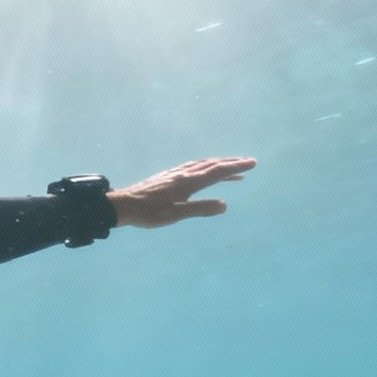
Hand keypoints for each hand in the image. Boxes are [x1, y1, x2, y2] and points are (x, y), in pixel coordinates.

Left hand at [106, 157, 255, 229]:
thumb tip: (225, 205)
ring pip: (202, 164)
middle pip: (212, 164)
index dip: (236, 167)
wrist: (123, 205)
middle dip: (231, 163)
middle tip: (249, 162)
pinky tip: (204, 171)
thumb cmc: (149, 213)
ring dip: (219, 164)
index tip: (252, 163)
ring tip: (233, 168)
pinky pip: (192, 167)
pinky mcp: (168, 176)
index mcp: (188, 182)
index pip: (217, 172)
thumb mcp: (176, 215)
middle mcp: (183, 174)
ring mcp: (175, 174)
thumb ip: (200, 209)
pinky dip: (205, 167)